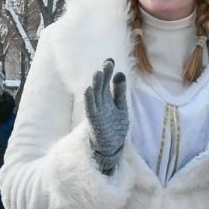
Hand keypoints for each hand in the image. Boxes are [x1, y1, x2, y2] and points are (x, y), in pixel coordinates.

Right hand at [82, 59, 128, 174]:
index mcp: (107, 98)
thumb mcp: (121, 106)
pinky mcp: (94, 122)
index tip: (110, 60)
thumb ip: (120, 92)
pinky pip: (91, 109)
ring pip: (96, 96)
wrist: (112, 147)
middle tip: (108, 63)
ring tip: (97, 73)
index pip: (107, 82)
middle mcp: (100, 103)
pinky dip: (89, 100)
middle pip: (101, 87)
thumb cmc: (115, 126)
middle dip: (104, 75)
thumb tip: (120, 74)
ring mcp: (97, 112)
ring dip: (96, 85)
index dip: (108, 72)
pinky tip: (88, 89)